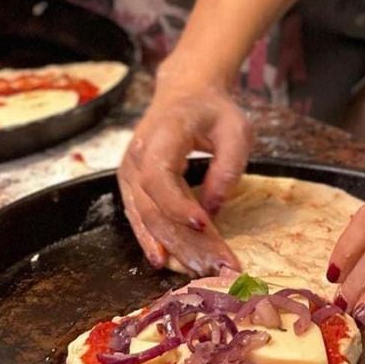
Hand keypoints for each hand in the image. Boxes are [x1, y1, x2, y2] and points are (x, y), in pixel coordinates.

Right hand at [118, 83, 252, 274]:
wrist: (185, 93)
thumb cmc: (212, 110)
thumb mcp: (235, 128)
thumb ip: (227, 167)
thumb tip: (213, 210)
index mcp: (162, 133)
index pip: (158, 175)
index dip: (177, 204)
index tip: (205, 224)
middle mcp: (137, 153)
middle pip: (152, 206)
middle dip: (183, 240)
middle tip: (216, 266)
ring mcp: (129, 171)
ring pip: (145, 218)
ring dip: (172, 247)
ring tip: (199, 270)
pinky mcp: (131, 185)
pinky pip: (139, 217)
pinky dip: (154, 241)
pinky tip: (165, 261)